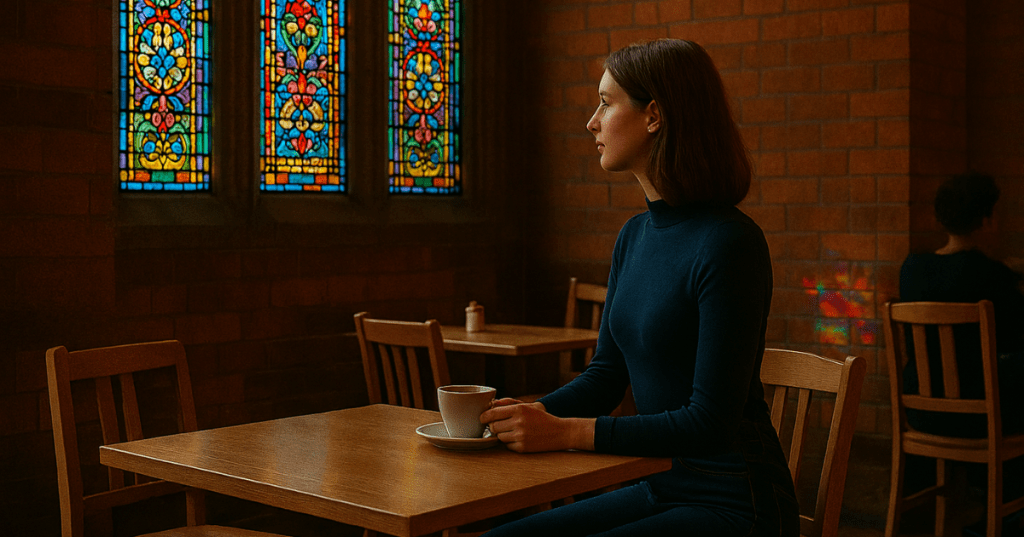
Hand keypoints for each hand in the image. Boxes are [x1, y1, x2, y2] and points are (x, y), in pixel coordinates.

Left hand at [480, 400, 594, 452]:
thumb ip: (508, 404)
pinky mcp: (522, 447)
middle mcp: (518, 422)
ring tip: (515, 432)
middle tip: (501, 426)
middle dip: (495, 427)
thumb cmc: (542, 418)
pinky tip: (521, 439)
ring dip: (503, 436)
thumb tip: (490, 406)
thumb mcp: (528, 406)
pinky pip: (507, 446)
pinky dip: (511, 443)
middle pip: (493, 427)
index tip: (482, 419)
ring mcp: (520, 435)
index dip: (484, 417)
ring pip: (499, 437)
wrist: (561, 432)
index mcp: (519, 409)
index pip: (492, 413)